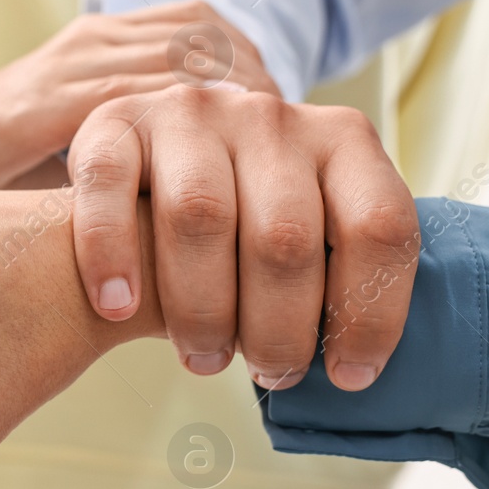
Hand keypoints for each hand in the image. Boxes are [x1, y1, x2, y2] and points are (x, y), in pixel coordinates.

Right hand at [0, 1, 273, 188]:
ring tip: (253, 167)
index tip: (286, 127)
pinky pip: (126, 98)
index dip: (254, 69)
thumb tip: (242, 193)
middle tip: (286, 153)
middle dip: (254, 91)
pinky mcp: (43, 100)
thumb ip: (156, 149)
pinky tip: (199, 171)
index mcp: (110, 37)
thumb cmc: (17, 169)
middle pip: (204, 37)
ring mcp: (68, 62)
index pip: (206, 26)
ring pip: (175, 61)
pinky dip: (171, 130)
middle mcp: (94, 36)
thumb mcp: (102, 148)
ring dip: (223, 111)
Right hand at [68, 82, 418, 391]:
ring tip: (203, 358)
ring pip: (200, 215)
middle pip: (285, 235)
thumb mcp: (316, 232)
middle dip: (279, 327)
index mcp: (342, 143)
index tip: (348, 374)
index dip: (370, 312)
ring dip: (202, 308)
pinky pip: (109, 184)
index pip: (379, 225)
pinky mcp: (117, 121)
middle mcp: (271, 118)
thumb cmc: (251, 224)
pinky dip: (111, 254)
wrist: (168, 158)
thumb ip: (339, 274)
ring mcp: (192, 114)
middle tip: (268, 373)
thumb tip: (355, 373)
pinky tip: (117, 307)